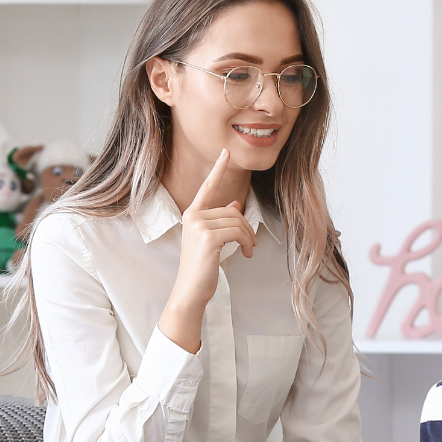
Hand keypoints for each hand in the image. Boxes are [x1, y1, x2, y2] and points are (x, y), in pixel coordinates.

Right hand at [159, 149, 256, 352]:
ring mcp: (199, 225)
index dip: (218, 169)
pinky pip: (238, 231)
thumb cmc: (202, 267)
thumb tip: (236, 203)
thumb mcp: (213, 240)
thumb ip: (222, 220)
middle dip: (246, 228)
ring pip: (238, 221)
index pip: (208, 187)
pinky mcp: (208, 237)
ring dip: (249, 237)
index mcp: (192, 214)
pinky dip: (247, 242)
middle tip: (250, 245)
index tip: (225, 152)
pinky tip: (246, 254)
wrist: (191, 290)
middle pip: (233, 210)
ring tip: (248, 251)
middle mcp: (193, 216)